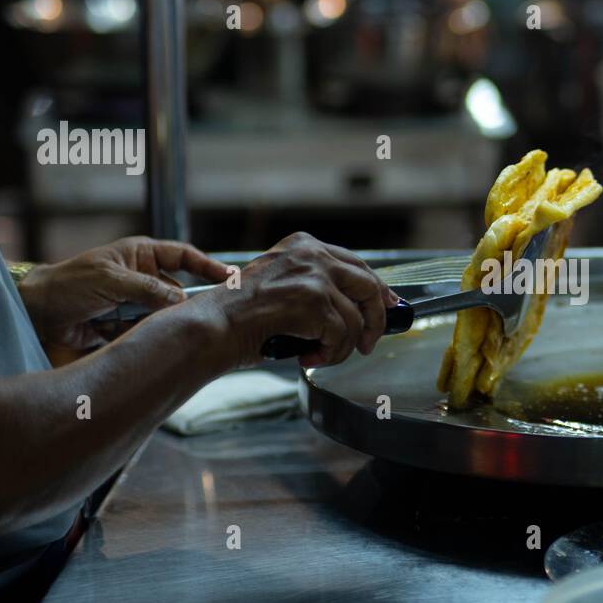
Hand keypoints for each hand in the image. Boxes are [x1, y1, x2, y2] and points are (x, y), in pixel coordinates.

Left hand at [19, 237, 231, 350]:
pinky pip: (146, 332)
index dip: (208, 266)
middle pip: (178, 292)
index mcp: (141, 255)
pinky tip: (118, 333)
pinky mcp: (126, 326)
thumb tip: (182, 302)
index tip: (230, 278)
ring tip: (131, 323)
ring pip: (163, 315)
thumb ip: (148, 289)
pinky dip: (138, 336)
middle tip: (186, 316)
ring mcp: (136, 303)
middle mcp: (143, 278)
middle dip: (177, 306)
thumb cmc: (67, 284)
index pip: (183, 256)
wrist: (36, 313)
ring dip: (152, 322)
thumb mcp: (110, 280)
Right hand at [204, 232, 399, 370]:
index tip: (388, 306)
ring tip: (320, 356)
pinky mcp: (314, 302)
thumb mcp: (283, 285)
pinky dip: (330, 354)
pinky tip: (308, 357)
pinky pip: (342, 336)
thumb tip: (360, 311)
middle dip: (376, 319)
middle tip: (370, 343)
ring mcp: (315, 277)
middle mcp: (312, 254)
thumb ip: (317, 287)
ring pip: (356, 319)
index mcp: (304, 245)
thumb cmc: (241, 315)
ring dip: (343, 347)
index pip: (356, 264)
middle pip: (368, 286)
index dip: (377, 289)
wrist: (214, 326)